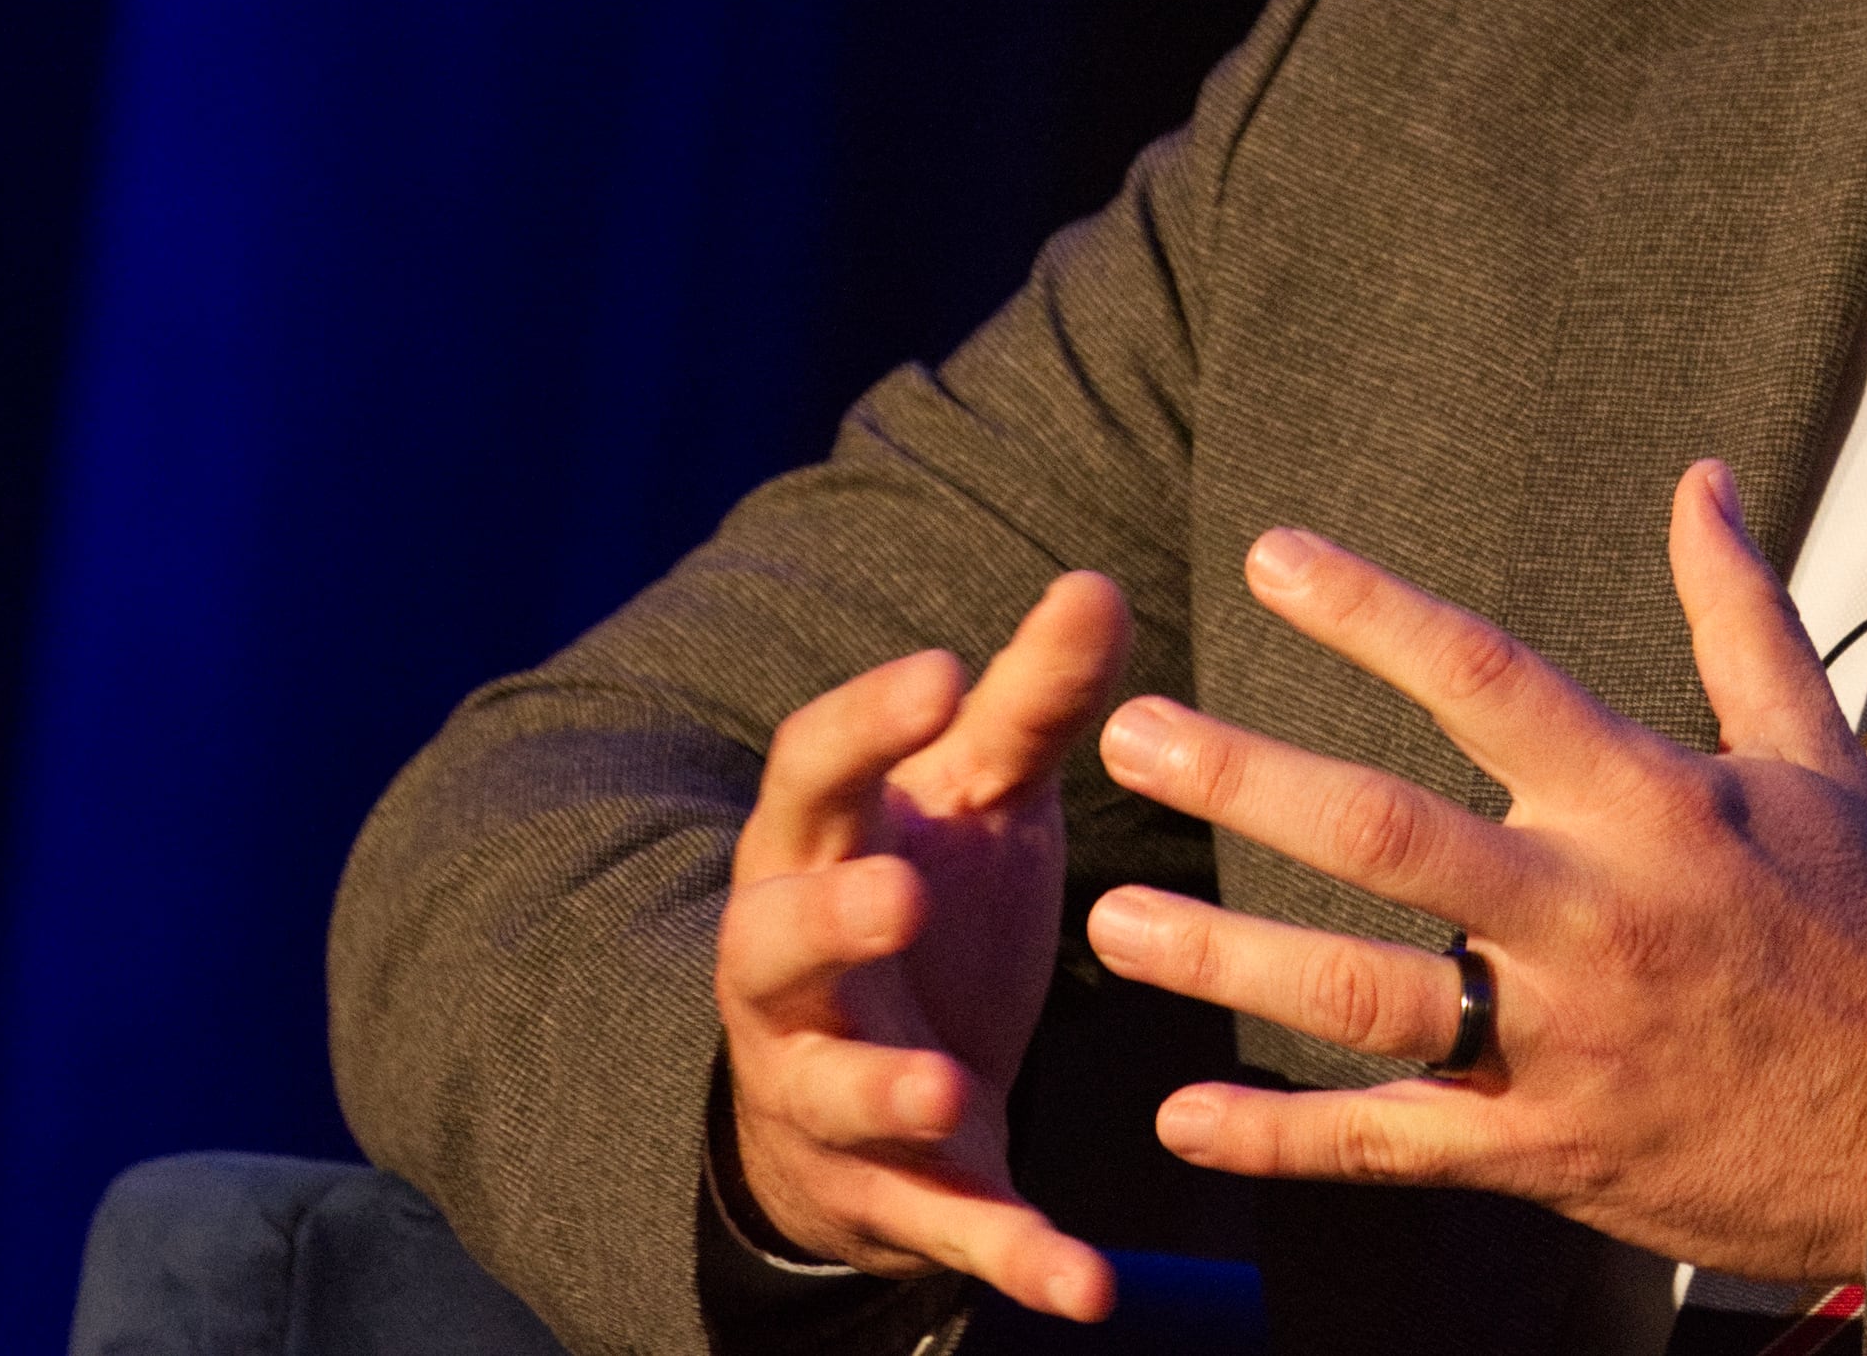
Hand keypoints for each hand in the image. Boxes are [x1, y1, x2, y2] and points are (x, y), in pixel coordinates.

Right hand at [713, 569, 1134, 1323]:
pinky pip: (944, 1229)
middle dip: (829, 923)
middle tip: (897, 891)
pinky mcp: (897, 1198)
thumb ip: (1028, 708)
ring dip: (883, 1095)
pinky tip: (1083, 1282)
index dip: (862, 726)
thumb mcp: (977, 805)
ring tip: (942, 1094)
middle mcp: (795, 981)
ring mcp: (831, 1094)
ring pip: (829, 1096)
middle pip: (773, 945)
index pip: (807, 779)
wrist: (872, 1098)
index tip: (940, 669)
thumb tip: (1093, 583)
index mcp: (816, 859)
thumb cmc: (928, 911)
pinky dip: (1010, 1257)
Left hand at [1082, 465, 1866, 1283]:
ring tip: (1112, 924)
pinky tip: (1183, 1117)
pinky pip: (1390, 1143)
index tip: (1272, 557)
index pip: (1490, 680)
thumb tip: (1700, 480)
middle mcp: (1594, 912)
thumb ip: (1738, 612)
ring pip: (1363, 994)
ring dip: (1226, 960)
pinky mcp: (1546, 1148)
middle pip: (1390, 835)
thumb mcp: (1815, 750)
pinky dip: (1280, 1138)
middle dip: (1249, 781)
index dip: (1375, 611)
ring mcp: (1563, 1040)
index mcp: (1654, 802)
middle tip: (1133, 738)